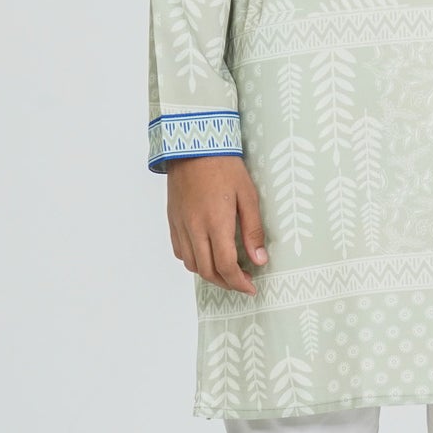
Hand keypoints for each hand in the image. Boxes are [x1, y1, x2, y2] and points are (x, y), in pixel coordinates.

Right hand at [166, 156, 268, 293]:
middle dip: (227, 283)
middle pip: (208, 271)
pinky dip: (194, 260)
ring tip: (227, 270)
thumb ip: (253, 230)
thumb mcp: (248, 196)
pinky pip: (180, 251)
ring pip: (192, 264)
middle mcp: (194, 228)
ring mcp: (181, 225)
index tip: (251, 287)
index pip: (226, 266)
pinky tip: (207, 254)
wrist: (194, 146)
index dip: (239, 282)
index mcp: (216, 222)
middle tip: (242, 282)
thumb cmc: (224, 167)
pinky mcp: (172, 220)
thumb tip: (259, 259)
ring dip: (210, 273)